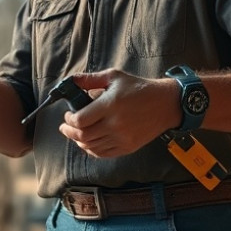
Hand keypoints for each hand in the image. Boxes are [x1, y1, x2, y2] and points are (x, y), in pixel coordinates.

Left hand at [58, 69, 179, 157]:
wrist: (165, 104)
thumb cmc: (138, 88)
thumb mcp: (114, 77)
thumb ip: (90, 79)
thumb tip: (71, 81)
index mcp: (110, 105)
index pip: (81, 120)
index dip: (69, 120)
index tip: (67, 115)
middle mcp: (116, 124)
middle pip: (83, 136)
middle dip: (69, 132)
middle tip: (64, 127)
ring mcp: (122, 138)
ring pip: (91, 147)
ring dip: (79, 141)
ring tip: (75, 133)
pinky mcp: (128, 147)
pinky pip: (104, 154)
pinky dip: (92, 150)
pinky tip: (88, 143)